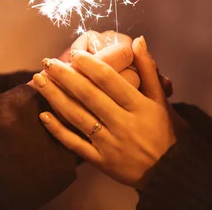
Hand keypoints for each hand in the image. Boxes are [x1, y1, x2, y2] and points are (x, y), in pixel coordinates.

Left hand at [32, 36, 176, 187]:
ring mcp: (110, 144)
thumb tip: (138, 41)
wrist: (172, 172)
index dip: (89, 64)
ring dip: (55, 97)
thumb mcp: (161, 99)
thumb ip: (147, 69)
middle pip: (88, 96)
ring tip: (39, 81)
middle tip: (47, 62)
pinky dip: (58, 130)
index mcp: (138, 106)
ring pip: (77, 117)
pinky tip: (43, 115)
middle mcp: (122, 123)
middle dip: (65, 77)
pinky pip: (75, 144)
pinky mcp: (101, 161)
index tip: (74, 54)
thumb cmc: (166, 131)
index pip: (109, 80)